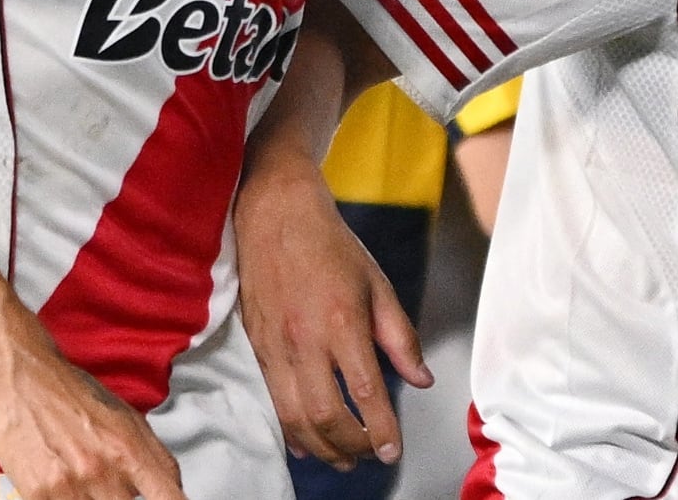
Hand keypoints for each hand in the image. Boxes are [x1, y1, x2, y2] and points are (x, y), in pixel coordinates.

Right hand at [0, 305, 186, 499]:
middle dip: (124, 494)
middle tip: (110, 474)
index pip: (166, 495)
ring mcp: (69, 486)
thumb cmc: (77, 397)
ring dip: (94, 497)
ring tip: (83, 472)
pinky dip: (66, 496)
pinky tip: (62, 477)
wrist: (25, 383)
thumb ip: (155, 458)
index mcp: (130, 451)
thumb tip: (173, 488)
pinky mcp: (37, 494)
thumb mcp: (129, 420)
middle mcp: (102, 471)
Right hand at [233, 151, 429, 468]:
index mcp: (342, 322)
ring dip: (321, 447)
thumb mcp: (378, 285)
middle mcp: (304, 341)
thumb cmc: (332, 248)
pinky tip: (309, 442)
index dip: (380, 429)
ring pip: (294, 417)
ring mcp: (274, 348)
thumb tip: (421, 380)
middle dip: (351, 445)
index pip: (364, 391)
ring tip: (344, 460)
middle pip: (325, 414)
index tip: (393, 451)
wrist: (274, 218)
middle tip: (371, 457)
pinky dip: (292, 430)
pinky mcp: (256, 350)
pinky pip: (273, 403)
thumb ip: (400, 337)